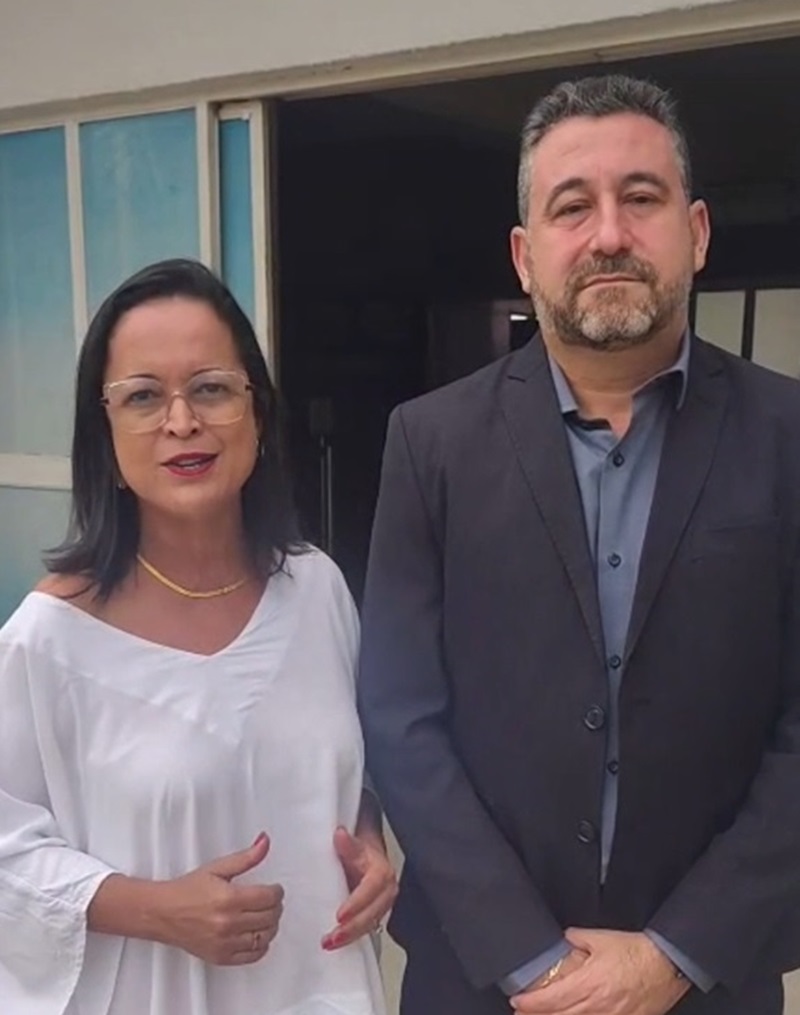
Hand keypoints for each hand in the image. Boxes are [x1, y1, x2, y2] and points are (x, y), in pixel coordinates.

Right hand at [153, 832, 283, 964]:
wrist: (162, 913)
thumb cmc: (186, 890)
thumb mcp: (217, 868)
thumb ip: (246, 857)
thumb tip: (264, 842)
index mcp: (229, 898)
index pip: (269, 897)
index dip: (277, 891)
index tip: (275, 889)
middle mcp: (228, 923)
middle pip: (270, 917)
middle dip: (275, 906)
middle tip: (270, 900)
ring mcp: (225, 943)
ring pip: (264, 937)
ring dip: (270, 925)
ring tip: (265, 916)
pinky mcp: (221, 957)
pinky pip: (252, 956)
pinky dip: (260, 946)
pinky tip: (256, 935)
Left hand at [321, 825, 397, 949]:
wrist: (366, 854)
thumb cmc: (359, 849)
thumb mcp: (354, 842)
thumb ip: (349, 843)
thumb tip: (340, 835)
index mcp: (382, 872)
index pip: (372, 888)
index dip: (357, 903)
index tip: (340, 915)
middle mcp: (386, 891)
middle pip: (373, 912)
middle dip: (353, 928)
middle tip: (332, 937)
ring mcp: (380, 905)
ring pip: (370, 924)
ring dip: (350, 936)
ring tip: (328, 943)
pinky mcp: (373, 915)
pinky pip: (364, 929)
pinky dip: (350, 938)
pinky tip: (334, 944)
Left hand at [510, 929, 689, 1013]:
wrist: (667, 964)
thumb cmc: (636, 951)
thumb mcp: (601, 938)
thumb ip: (578, 938)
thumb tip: (565, 938)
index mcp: (588, 984)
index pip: (551, 999)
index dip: (530, 1003)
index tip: (517, 1001)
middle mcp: (597, 1006)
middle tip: (522, 1014)